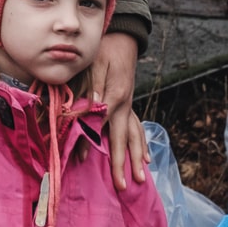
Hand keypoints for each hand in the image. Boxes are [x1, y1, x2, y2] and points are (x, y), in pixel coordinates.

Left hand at [90, 33, 145, 188]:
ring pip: (135, 136)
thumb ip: (93, 86)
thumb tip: (93, 106)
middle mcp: (125, 104)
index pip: (100, 125)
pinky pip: (138, 128)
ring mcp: (130, 106)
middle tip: (122, 186)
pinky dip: (142, 144)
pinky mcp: (130, 105)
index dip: (89, 143)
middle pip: (123, 138)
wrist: (122, 40)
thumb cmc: (104, 50)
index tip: (80, 160)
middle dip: (122, 163)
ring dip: (137, 158)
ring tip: (140, 178)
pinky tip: (147, 158)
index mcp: (114, 96)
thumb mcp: (94, 64)